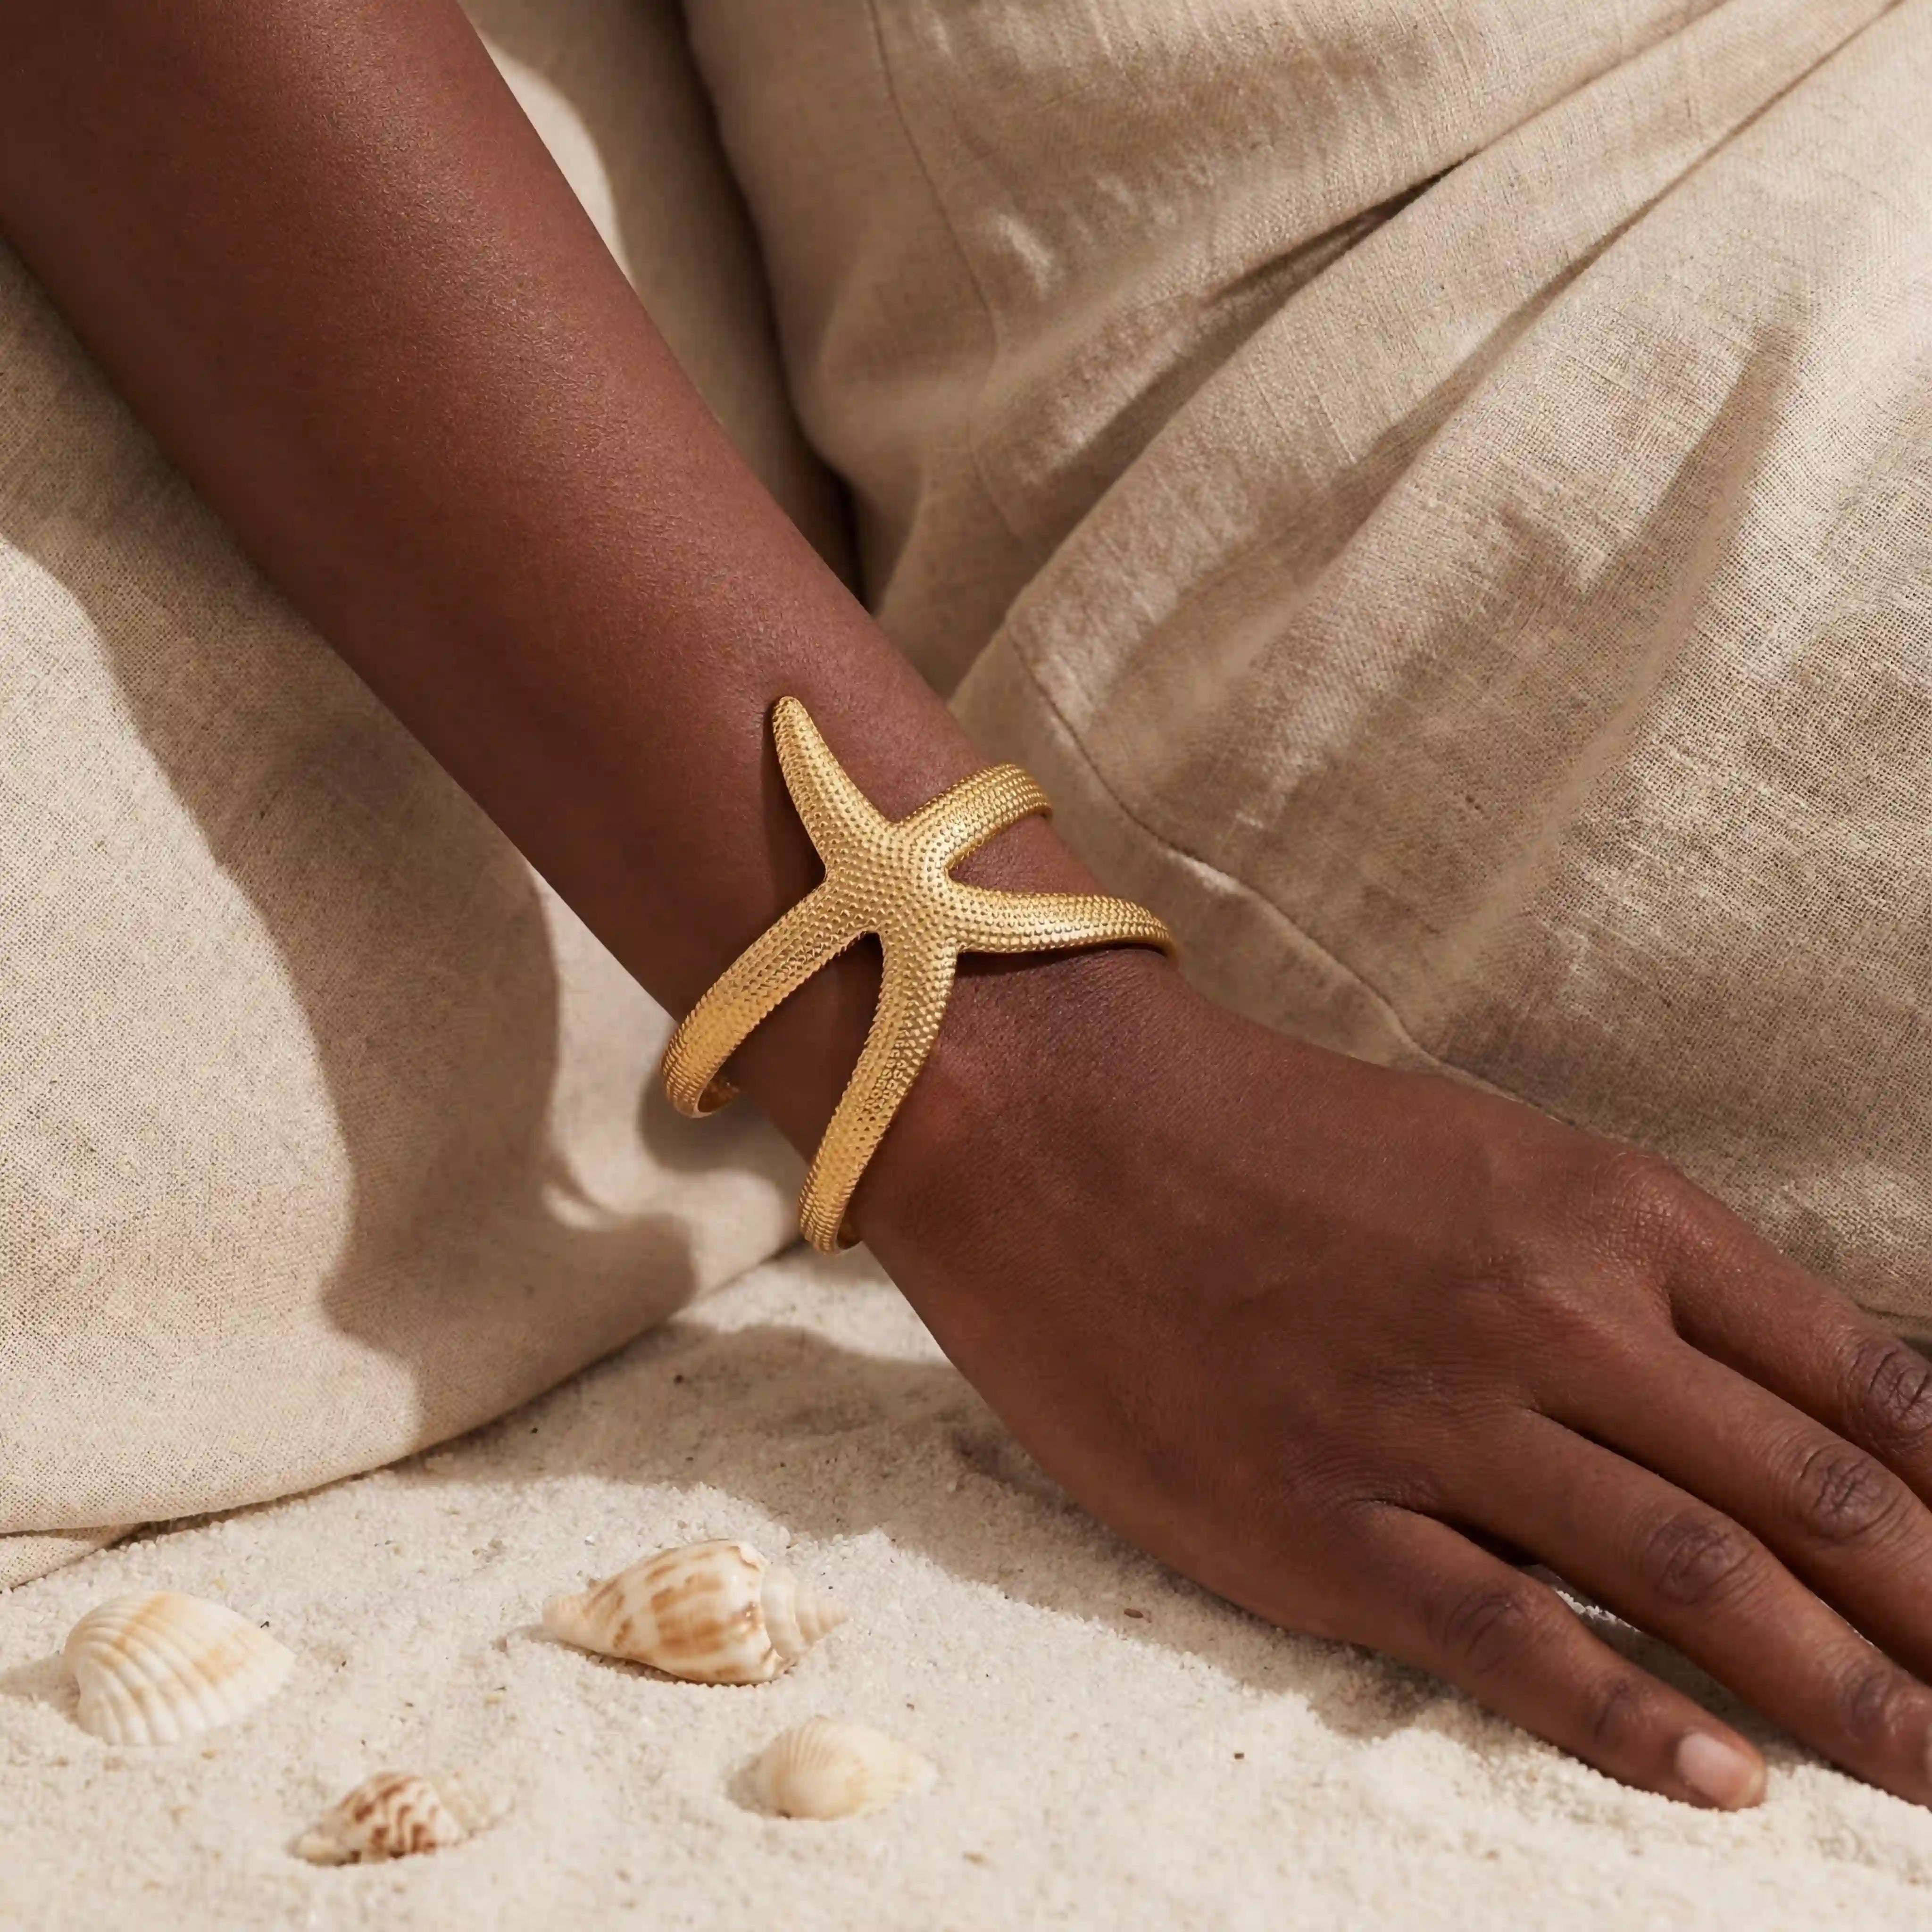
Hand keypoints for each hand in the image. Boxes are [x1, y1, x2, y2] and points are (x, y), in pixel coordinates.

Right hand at [860, 949, 1931, 1807]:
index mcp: (1600, 1210)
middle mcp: (1547, 1315)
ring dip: (1847, 1695)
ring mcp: (1435, 1425)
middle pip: (1808, 1496)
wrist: (1064, 1125)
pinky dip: (1639, 1726)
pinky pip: (1513, 1642)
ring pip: (1695, 1581)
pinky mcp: (1321, 1520)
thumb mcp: (1488, 1158)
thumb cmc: (1272, 1134)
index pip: (1855, 1374)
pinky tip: (1726, 1787)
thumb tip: (1780, 1384)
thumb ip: (1631, 1267)